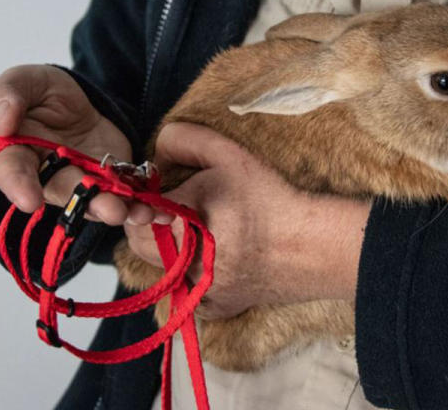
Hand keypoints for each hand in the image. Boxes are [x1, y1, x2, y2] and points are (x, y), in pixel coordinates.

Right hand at [0, 64, 150, 225]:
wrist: (78, 101)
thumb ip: (7, 97)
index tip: (29, 202)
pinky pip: (126, 199)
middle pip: (66, 193)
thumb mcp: (23, 82)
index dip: (20, 186)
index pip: (12, 172)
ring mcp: (82, 184)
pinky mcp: (110, 184)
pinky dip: (144, 207)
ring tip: (141, 213)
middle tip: (111, 210)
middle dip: (89, 203)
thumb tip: (2, 124)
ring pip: (98, 203)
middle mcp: (48, 177)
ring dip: (121, 210)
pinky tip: (162, 211)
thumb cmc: (41, 94)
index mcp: (16, 154)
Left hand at [123, 123, 370, 319]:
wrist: (311, 246)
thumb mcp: (228, 155)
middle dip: (158, 223)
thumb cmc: (270, 200)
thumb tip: (155, 155)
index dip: (148, 197)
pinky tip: (224, 255)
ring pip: (166, 265)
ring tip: (212, 230)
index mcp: (178, 226)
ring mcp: (196, 293)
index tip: (170, 189)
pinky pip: (189, 288)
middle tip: (192, 207)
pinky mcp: (214, 308)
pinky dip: (198, 272)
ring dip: (177, 247)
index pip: (135, 212)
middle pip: (143, 243)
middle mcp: (181, 267)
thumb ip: (183, 140)